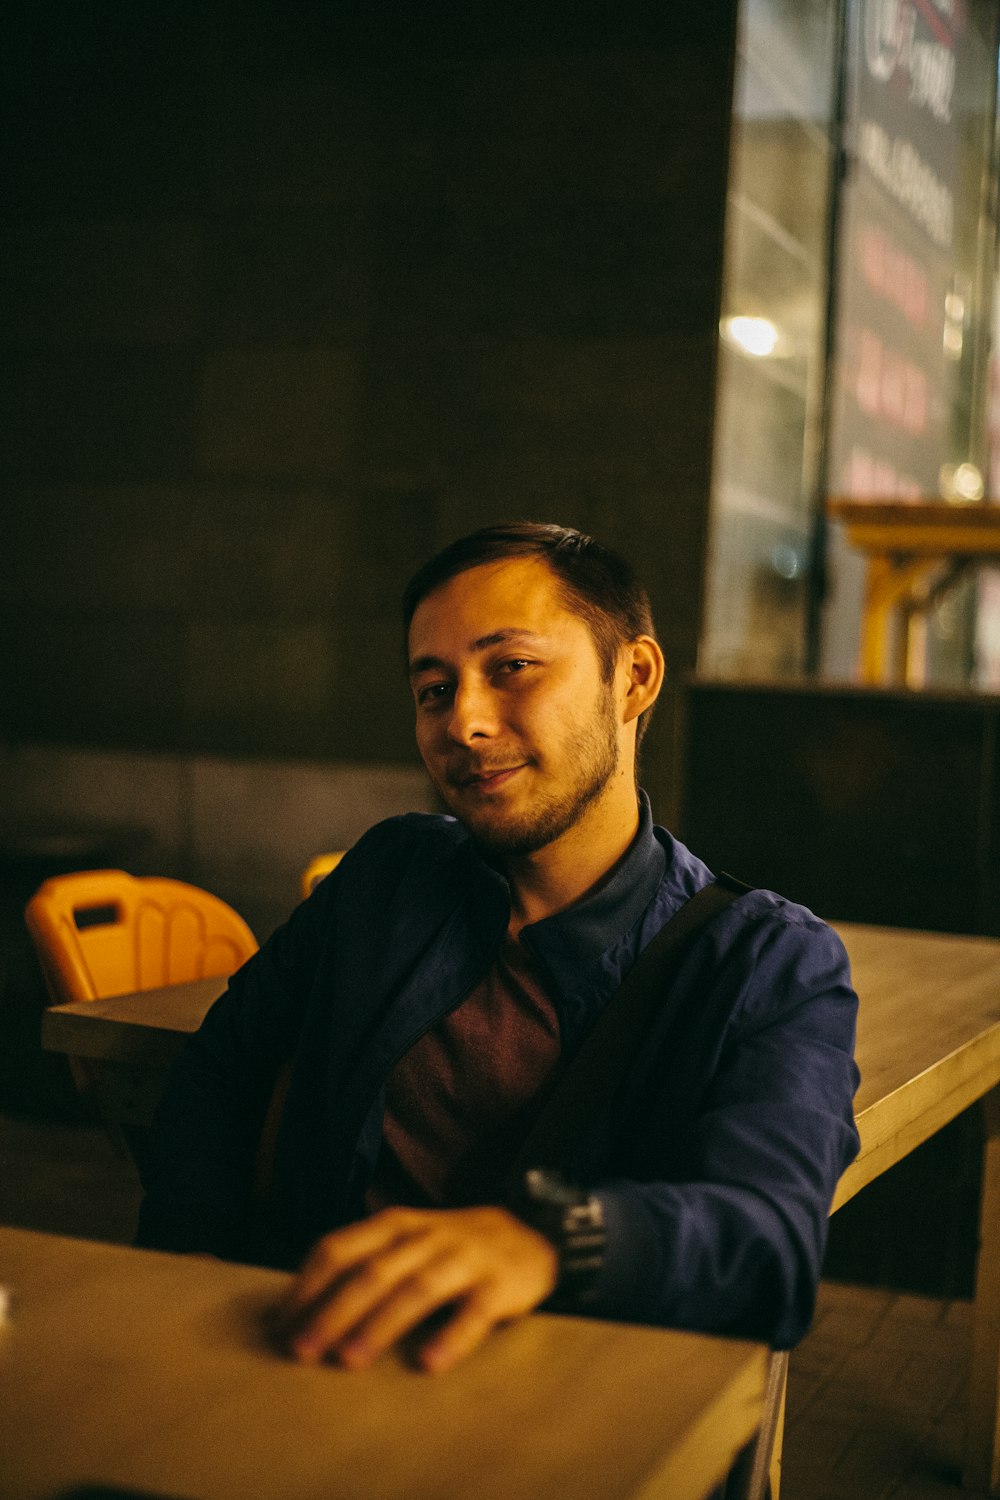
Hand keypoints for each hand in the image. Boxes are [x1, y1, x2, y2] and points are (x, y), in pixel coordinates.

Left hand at [279, 1205, 558, 1373]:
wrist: (528, 1236)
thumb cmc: (447, 1250)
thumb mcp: (403, 1243)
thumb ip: (360, 1266)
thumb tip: (298, 1315)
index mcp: (393, 1226)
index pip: (339, 1248)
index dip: (307, 1286)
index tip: (282, 1324)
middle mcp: (425, 1237)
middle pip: (372, 1272)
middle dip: (333, 1311)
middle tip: (303, 1351)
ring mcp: (464, 1258)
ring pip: (417, 1288)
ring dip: (381, 1323)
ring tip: (351, 1359)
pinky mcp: (499, 1284)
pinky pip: (474, 1311)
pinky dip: (451, 1336)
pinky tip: (429, 1363)